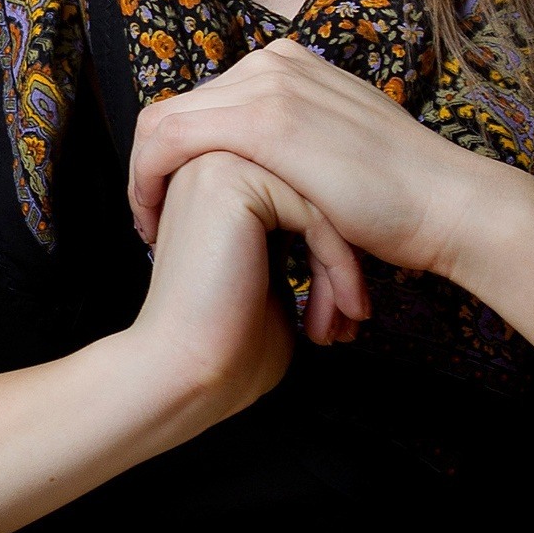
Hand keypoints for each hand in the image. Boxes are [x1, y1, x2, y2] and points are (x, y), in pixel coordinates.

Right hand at [116, 149, 344, 434]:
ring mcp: (215, 164)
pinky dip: (337, 268)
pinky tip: (330, 315)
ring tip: (344, 321)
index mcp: (212, 186)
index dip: (330, 255)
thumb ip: (292, 236)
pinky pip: (314, 213)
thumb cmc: (223, 340)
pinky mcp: (231, 180)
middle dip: (341, 260)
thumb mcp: (268, 273)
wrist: (184, 369)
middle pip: (312, 195)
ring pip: (318, 202)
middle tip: (349, 318)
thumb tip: (347, 220)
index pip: (300, 198)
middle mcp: (207, 163)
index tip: (338, 312)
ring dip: (343, 268)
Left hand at [125, 40, 533, 313]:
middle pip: (171, 109)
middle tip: (147, 222)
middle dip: (147, 168)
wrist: (450, 206)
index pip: (199, 103)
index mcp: (287, 64)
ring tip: (150, 230)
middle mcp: (272, 63)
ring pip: (159, 125)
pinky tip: (155, 225)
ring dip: (142, 180)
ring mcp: (268, 85)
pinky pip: (168, 142)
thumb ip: (296, 138)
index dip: (170, 155)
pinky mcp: (265, 121)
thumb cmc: (401, 196)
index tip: (170, 204)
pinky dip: (147, 183)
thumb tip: (261, 159)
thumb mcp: (338, 146)